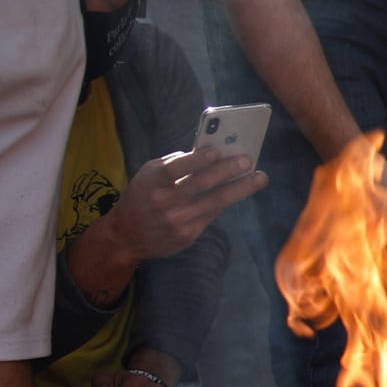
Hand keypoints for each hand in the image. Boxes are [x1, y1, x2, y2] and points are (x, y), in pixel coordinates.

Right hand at [105, 147, 263, 266]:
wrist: (126, 235)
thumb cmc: (143, 195)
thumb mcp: (149, 175)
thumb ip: (175, 164)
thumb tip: (209, 152)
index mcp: (152, 182)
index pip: (175, 169)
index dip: (196, 160)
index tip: (216, 151)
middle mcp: (164, 202)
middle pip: (200, 184)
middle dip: (227, 171)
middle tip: (248, 160)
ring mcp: (176, 220)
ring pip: (214, 202)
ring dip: (240, 188)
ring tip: (259, 178)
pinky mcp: (187, 235)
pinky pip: (213, 214)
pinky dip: (228, 201)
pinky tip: (241, 191)